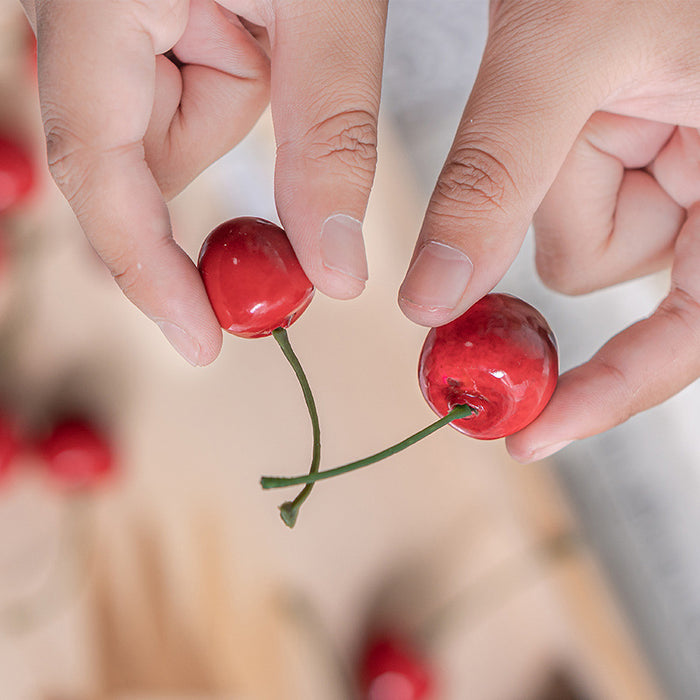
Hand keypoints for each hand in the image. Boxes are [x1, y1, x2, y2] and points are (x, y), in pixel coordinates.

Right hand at [23, 0, 385, 364]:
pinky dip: (238, 83)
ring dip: (233, 112)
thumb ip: (327, 138)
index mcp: (97, 0)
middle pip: (128, 154)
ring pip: (168, 122)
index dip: (148, 271)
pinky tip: (262, 30)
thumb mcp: (326, 3)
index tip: (200, 342)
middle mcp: (87, 13)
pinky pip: (193, 81)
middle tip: (260, 214)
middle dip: (198, 182)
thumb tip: (333, 273)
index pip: (101, 171)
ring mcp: (118, 14)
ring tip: (277, 30)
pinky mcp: (156, 9)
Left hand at [397, 0, 699, 461]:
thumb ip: (495, 186)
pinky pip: (572, 190)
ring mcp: (678, 169)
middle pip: (600, 265)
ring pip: (574, 228)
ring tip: (593, 76)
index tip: (531, 433)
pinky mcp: (640, 151)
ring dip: (558, 166)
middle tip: (588, 108)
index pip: (689, 337)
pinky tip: (592, 84)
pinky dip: (558, 152)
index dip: (613, 390)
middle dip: (567, 200)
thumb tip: (432, 301)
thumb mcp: (559, 57)